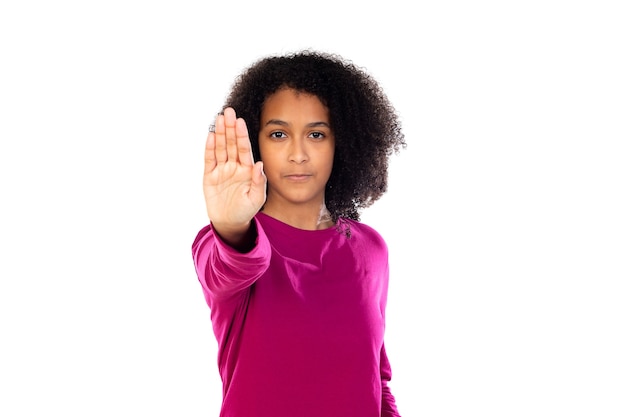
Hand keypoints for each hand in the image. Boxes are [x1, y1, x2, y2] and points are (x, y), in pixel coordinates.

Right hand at [203, 107, 265, 236]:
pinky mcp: (209, 176)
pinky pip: (209, 159)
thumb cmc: (246, 210)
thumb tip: (259, 164)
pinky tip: (210, 135)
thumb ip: (259, 182)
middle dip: (230, 128)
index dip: (242, 135)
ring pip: (220, 148)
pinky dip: (209, 148)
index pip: (244, 149)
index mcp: (247, 169)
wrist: (230, 222)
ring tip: (220, 118)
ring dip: (219, 133)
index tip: (241, 122)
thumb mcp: (256, 198)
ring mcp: (221, 170)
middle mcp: (234, 166)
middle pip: (231, 143)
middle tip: (229, 111)